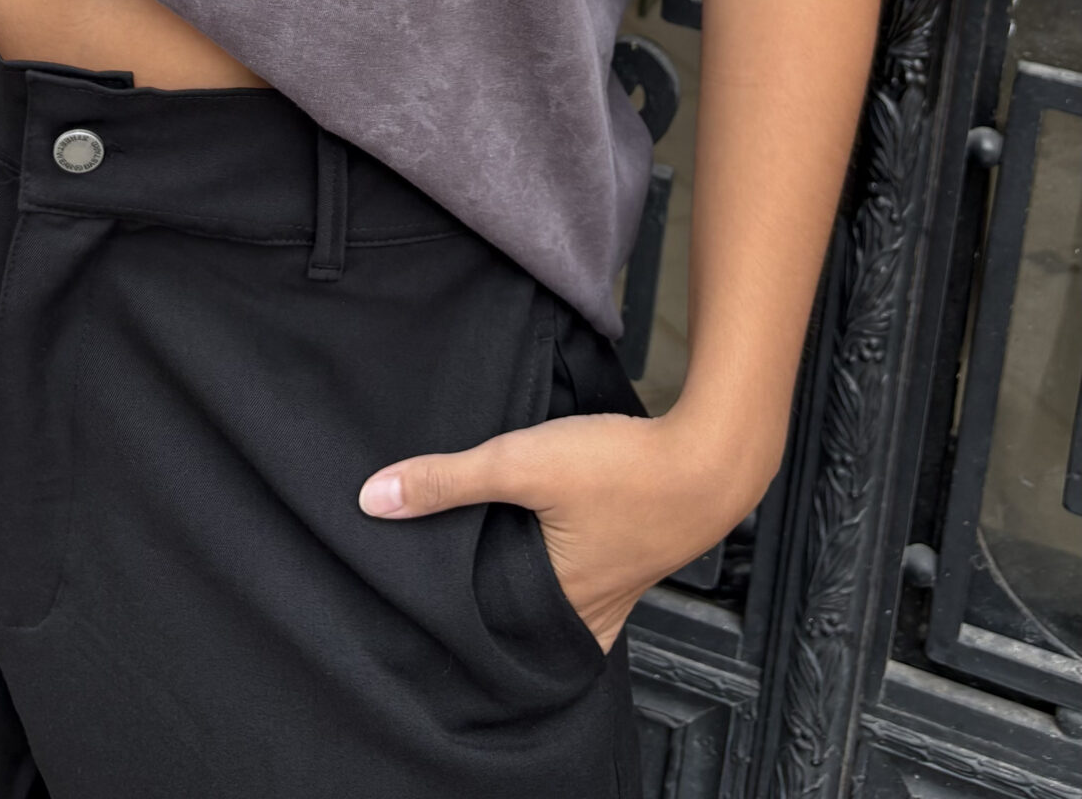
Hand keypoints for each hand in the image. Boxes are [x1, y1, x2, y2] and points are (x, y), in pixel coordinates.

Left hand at [358, 404, 773, 650]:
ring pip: (553, 606)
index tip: (416, 603)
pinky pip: (586, 586)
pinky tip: (550, 551)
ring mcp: (616, 592)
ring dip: (526, 592)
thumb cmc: (623, 467)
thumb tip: (373, 498)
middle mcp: (586, 611)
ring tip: (489, 571)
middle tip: (441, 590)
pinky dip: (562, 577)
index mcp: (554, 603)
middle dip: (485, 610)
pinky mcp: (635, 561)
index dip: (450, 618)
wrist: (711, 457)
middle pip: (519, 623)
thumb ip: (449, 478)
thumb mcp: (524, 461)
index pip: (485, 628)